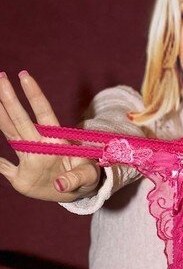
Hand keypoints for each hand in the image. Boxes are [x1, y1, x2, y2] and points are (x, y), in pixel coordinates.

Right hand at [0, 71, 100, 201]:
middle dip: (10, 99)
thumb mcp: (87, 178)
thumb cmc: (85, 178)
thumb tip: (59, 185)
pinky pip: (4, 167)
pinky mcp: (22, 177)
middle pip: (22, 119)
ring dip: (0, 116)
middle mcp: (40, 146)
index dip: (35, 96)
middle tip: (0, 77)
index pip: (44, 114)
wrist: (76, 193)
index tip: (25, 76)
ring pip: (11, 134)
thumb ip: (75, 179)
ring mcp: (29, 160)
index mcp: (57, 142)